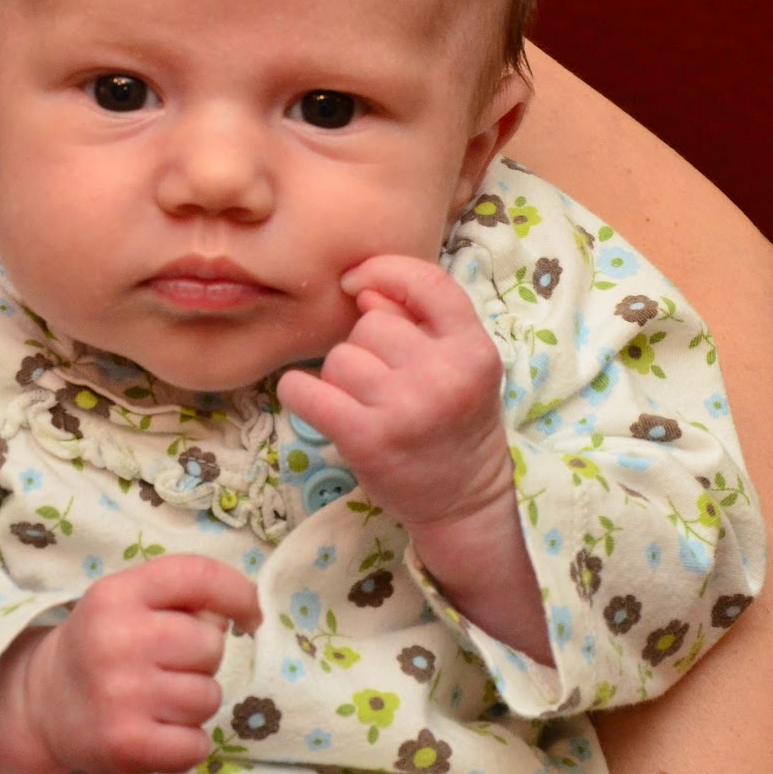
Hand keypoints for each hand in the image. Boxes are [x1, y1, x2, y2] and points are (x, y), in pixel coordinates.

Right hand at [22, 554, 261, 773]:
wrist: (43, 704)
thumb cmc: (103, 644)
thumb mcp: (128, 600)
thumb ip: (181, 594)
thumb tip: (239, 612)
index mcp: (118, 593)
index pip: (199, 576)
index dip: (238, 593)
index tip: (250, 615)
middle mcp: (117, 639)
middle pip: (211, 645)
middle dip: (201, 659)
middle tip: (166, 666)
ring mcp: (121, 695)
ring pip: (208, 697)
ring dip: (194, 703)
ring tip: (157, 699)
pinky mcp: (126, 745)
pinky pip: (197, 744)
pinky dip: (188, 743)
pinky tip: (158, 732)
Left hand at [276, 255, 511, 530]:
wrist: (464, 502)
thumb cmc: (455, 425)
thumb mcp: (462, 366)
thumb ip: (423, 322)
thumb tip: (363, 290)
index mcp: (474, 349)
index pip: (428, 281)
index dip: (385, 271)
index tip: (358, 284)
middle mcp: (444, 374)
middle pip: (371, 324)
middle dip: (366, 347)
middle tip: (385, 383)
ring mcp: (405, 407)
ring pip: (339, 357)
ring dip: (340, 377)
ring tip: (365, 404)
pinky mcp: (367, 438)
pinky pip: (306, 390)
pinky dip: (298, 392)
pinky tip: (311, 401)